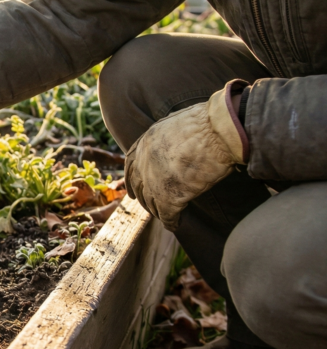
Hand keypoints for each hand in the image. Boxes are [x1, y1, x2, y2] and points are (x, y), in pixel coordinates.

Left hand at [125, 84, 246, 230]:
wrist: (218, 131)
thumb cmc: (207, 123)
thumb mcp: (178, 124)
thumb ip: (169, 137)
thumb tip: (177, 141)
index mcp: (145, 143)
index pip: (131, 165)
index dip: (132, 179)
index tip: (133, 190)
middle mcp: (144, 163)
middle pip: (139, 186)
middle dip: (144, 198)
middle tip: (149, 206)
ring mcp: (154, 182)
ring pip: (151, 203)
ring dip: (158, 211)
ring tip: (167, 216)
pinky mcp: (169, 198)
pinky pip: (167, 216)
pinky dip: (171, 222)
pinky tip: (176, 225)